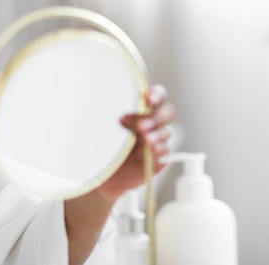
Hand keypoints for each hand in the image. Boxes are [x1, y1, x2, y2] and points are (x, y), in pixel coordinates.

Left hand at [97, 84, 175, 200]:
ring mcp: (156, 141)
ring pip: (166, 132)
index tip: (149, 99)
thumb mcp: (106, 128)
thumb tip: (122, 117)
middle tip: (141, 125)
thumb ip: (118, 119)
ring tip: (145, 138)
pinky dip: (160, 148)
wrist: (102, 174)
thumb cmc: (103, 145)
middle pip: (167, 112)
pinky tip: (152, 148)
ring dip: (156, 133)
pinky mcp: (158, 160)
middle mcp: (152, 124)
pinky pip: (166, 152)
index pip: (157, 96)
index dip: (157, 95)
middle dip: (156, 116)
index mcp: (142, 110)